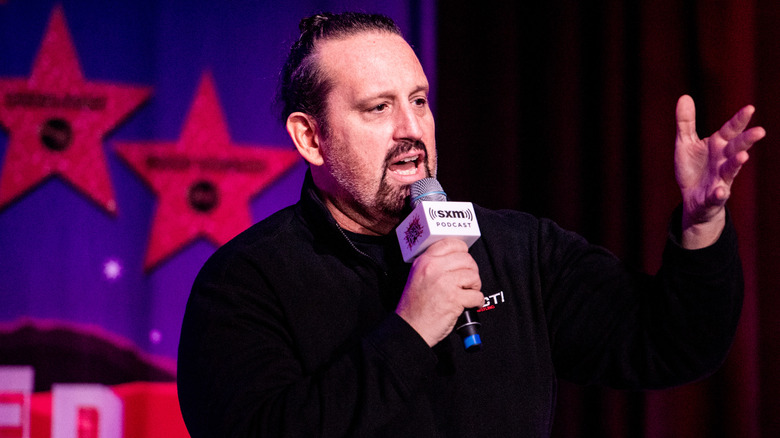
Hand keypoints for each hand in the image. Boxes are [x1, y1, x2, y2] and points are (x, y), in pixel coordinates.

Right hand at [396, 238, 483, 346]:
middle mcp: (433, 268)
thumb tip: (457, 259)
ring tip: (468, 293)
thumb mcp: (417, 277)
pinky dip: (477, 301)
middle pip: (466, 259)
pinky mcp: (454, 299)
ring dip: (475, 286)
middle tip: (468, 281)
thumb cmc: (415, 307)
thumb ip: (433, 265)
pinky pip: (477, 295)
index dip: (462, 251)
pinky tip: (470, 304)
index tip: (465, 259)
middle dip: (472, 271)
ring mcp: (444, 283)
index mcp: (424, 261)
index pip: (450, 243)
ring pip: (473, 275)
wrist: (411, 328)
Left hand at [675, 95, 765, 247]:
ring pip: (731, 170)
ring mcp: (721, 179)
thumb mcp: (685, 143)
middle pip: (736, 148)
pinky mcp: (713, 197)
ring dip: (737, 163)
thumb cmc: (692, 168)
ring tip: (743, 156)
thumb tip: (684, 97)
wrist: (692, 199)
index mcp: (717, 145)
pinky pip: (717, 195)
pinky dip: (719, 193)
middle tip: (760, 131)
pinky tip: (720, 191)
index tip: (750, 108)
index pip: (730, 130)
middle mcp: (723, 160)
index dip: (739, 120)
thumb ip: (686, 122)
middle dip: (747, 140)